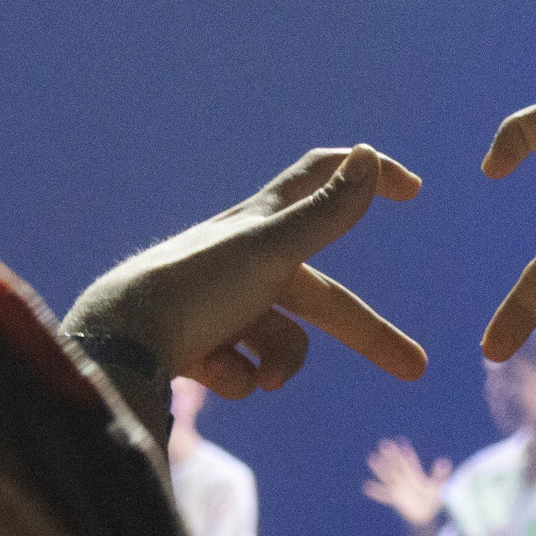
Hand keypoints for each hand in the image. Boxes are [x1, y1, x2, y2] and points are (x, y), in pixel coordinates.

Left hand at [61, 144, 426, 398]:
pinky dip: (237, 376)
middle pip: (322, 299)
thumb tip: (368, 157)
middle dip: (367, 334)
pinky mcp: (199, 346)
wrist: (121, 342)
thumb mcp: (271, 249)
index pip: (321, 179)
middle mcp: (245, 261)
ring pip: (282, 343)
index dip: (365, 177)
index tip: (412, 190)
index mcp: (263, 224)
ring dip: (280, 364)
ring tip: (262, 378)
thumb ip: (326, 212)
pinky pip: (244, 370)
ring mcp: (223, 306)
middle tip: (415, 368)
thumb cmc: (198, 286)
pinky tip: (209, 371)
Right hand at [361, 438, 451, 527]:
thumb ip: (439, 475)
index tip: (401, 442)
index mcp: (415, 475)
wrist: (425, 515)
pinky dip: (376, 492)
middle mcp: (405, 480)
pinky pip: (384, 495)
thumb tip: (445, 461)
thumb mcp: (437, 487)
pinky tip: (367, 487)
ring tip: (372, 458)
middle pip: (397, 465)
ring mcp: (399, 489)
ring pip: (388, 476)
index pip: (410, 462)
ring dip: (380, 468)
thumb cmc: (432, 499)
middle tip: (384, 443)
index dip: (406, 453)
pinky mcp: (395, 499)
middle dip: (391, 455)